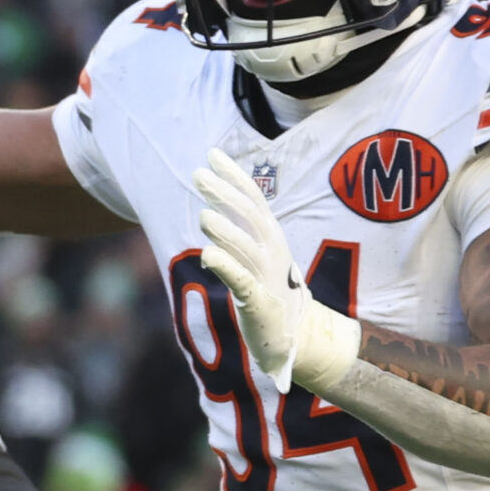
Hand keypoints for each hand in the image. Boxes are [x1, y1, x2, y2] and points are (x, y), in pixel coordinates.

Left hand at [195, 148, 359, 391]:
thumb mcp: (256, 254)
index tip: (212, 154)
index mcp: (271, 237)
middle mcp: (272, 252)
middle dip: (225, 194)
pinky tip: (207, 255)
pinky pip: (241, 281)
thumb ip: (237, 230)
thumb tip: (212, 203)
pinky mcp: (258, 302)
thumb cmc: (267, 289)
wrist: (291, 336)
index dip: (234, 176)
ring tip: (203, 216)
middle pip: (250, 218)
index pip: (253, 200)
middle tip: (198, 175)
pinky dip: (226, 267)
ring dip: (226, 231)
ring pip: (246, 249)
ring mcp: (267, 277)